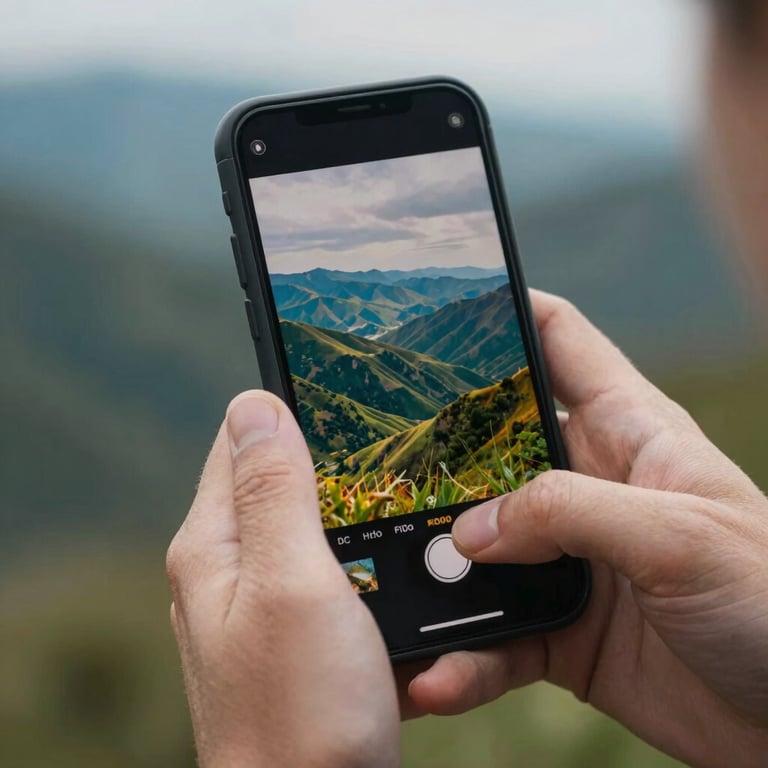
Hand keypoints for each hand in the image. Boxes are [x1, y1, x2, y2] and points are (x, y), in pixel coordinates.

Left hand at [167, 392, 399, 767]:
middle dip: (322, 457)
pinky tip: (384, 557)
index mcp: (213, 547)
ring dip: (342, 507)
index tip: (341, 392)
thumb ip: (273, 490)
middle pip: (270, 481)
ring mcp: (256, 606)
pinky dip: (351, 553)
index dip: (285, 408)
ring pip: (301, 526)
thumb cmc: (302, 711)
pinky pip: (319, 570)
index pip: (238, 442)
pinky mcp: (289, 635)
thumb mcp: (292, 581)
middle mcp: (225, 571)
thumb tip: (254, 404)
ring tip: (392, 492)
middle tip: (382, 442)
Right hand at [408, 291, 767, 767]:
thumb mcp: (679, 535)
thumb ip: (570, 513)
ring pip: (480, 548)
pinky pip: (495, 636)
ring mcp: (570, 559)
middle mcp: (589, 487)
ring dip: (436, 572)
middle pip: (492, 445)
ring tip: (389, 591)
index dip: (507, 310)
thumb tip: (470, 530)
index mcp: (628, 431)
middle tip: (372, 459)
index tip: (439, 309)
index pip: (560, 339)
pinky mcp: (561, 628)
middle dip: (436, 452)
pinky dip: (463, 657)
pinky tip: (437, 677)